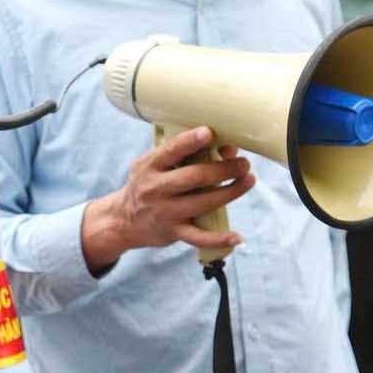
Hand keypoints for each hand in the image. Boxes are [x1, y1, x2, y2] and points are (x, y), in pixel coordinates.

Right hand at [81, 126, 254, 272]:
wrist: (123, 220)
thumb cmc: (147, 184)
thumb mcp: (153, 164)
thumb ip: (181, 154)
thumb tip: (226, 145)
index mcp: (150, 166)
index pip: (171, 151)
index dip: (190, 141)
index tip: (209, 133)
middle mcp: (156, 189)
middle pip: (194, 177)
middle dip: (223, 169)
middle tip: (243, 163)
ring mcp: (165, 212)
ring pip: (203, 203)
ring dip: (231, 192)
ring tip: (248, 181)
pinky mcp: (173, 232)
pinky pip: (199, 237)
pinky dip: (219, 239)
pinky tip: (237, 237)